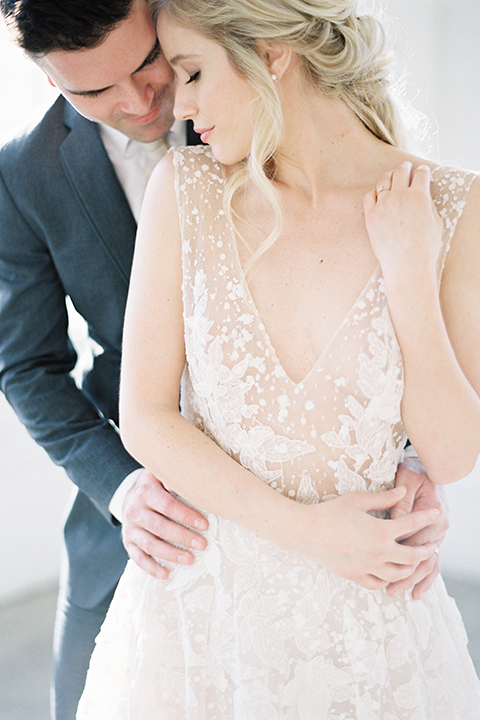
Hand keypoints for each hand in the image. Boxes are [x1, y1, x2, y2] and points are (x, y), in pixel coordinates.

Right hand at [122, 469, 207, 578]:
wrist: (132, 493)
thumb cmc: (157, 485)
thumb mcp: (162, 475)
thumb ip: (174, 477)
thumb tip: (186, 481)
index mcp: (145, 491)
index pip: (167, 505)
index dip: (186, 516)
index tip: (205, 525)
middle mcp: (134, 510)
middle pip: (160, 527)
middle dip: (183, 537)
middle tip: (203, 544)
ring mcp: (130, 528)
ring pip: (150, 544)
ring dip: (171, 554)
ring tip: (191, 559)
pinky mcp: (128, 542)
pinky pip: (137, 558)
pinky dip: (151, 568)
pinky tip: (165, 575)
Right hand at [285, 486, 438, 589]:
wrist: (305, 533)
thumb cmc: (330, 512)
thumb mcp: (358, 500)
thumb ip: (384, 498)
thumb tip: (403, 491)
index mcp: (381, 532)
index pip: (412, 524)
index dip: (426, 517)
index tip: (436, 512)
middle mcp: (378, 553)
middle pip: (412, 557)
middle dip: (426, 550)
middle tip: (432, 545)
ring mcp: (367, 567)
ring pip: (398, 574)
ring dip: (410, 568)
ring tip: (414, 561)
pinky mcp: (356, 576)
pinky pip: (379, 583)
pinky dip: (388, 579)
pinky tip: (389, 572)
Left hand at [363, 162, 442, 284]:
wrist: (407, 265)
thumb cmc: (425, 248)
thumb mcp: (436, 222)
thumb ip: (428, 204)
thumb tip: (422, 196)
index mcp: (419, 196)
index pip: (421, 174)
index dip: (423, 171)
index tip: (422, 171)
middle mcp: (400, 196)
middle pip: (401, 172)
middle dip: (405, 167)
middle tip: (406, 167)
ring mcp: (383, 205)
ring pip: (384, 181)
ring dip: (389, 176)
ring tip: (391, 177)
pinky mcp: (370, 216)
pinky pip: (369, 196)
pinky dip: (374, 191)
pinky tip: (378, 193)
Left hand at [387, 457, 447, 599]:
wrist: (426, 470)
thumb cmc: (414, 473)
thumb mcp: (407, 478)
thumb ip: (401, 499)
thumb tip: (396, 517)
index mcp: (434, 511)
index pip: (415, 536)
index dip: (399, 550)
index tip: (382, 562)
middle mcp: (439, 527)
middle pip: (421, 555)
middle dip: (405, 574)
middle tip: (388, 587)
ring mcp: (437, 535)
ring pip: (428, 564)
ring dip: (412, 580)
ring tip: (395, 592)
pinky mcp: (432, 540)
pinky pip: (431, 564)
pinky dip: (424, 579)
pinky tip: (415, 592)